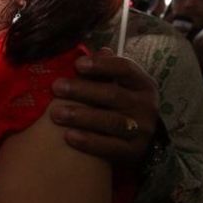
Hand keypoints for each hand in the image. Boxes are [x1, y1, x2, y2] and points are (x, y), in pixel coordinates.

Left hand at [49, 48, 159, 165]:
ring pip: (110, 122)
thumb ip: (107, 69)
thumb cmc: (120, 104)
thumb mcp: (119, 84)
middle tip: (57, 87)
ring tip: (56, 113)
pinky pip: (109, 147)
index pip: (125, 69)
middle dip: (82, 90)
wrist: (137, 139)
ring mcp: (142, 131)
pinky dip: (88, 142)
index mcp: (142, 84)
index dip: (101, 66)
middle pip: (113, 95)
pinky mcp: (134, 152)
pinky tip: (68, 136)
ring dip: (81, 117)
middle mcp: (146, 106)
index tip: (77, 64)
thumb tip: (99, 50)